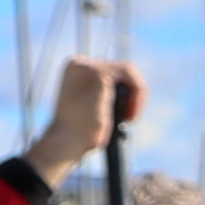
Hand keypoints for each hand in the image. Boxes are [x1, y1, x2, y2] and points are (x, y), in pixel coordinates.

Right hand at [30, 57, 146, 183]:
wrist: (66, 141)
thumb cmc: (78, 133)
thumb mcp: (89, 106)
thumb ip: (103, 92)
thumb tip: (127, 94)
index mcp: (75, 68)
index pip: (112, 69)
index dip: (125, 90)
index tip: (125, 113)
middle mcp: (79, 63)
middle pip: (123, 69)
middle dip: (134, 92)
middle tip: (130, 117)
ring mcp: (88, 66)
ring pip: (130, 72)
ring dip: (137, 97)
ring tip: (129, 118)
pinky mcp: (99, 75)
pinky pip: (132, 81)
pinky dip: (137, 100)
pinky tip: (128, 117)